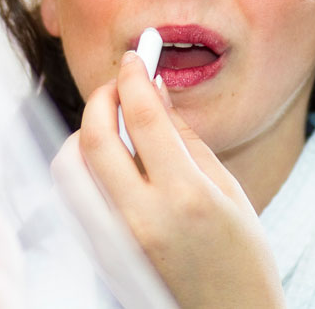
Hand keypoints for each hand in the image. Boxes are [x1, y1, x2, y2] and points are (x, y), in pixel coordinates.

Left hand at [73, 51, 284, 307]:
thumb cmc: (243, 256)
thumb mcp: (229, 190)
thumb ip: (186, 138)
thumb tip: (156, 91)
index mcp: (186, 198)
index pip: (143, 119)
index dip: (135, 78)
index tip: (136, 57)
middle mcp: (142, 218)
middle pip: (94, 139)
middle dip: (102, 97)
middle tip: (120, 83)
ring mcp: (115, 239)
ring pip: (71, 167)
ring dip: (86, 131)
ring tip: (116, 121)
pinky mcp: (101, 252)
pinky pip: (75, 194)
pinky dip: (85, 164)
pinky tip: (112, 158)